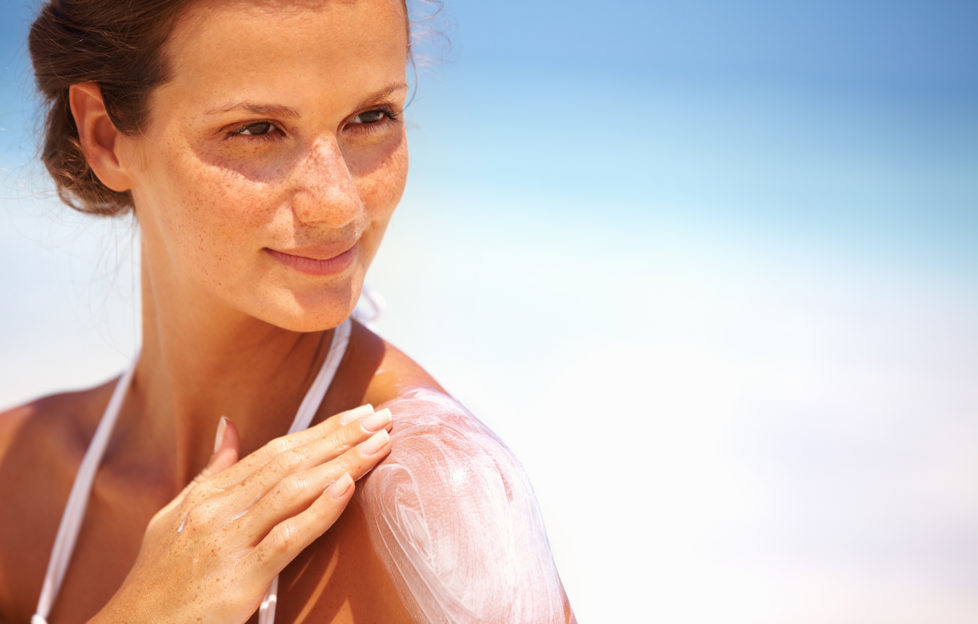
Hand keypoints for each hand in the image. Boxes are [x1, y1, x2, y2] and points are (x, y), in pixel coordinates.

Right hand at [90, 404, 392, 623]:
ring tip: (378, 444)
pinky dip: (318, 511)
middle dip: (340, 437)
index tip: (358, 414)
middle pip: (290, 463)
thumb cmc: (158, 577)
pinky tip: (347, 487)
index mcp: (210, 494)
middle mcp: (220, 511)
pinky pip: (286, 539)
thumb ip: (211, 473)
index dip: (321, 430)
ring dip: (342, 463)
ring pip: (293, 491)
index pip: (276, 451)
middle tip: (382, 417)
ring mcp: (229, 542)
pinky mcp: (240, 578)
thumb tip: (231, 427)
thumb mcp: (175, 516)